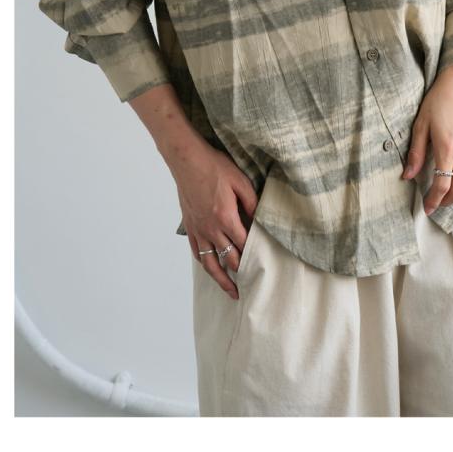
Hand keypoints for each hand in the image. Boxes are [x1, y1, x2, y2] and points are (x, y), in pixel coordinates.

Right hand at [165, 142, 258, 299]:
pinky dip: (204, 263)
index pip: (244, 244)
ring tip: (232, 292)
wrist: (187, 159)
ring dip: (222, 279)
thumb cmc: (214, 167)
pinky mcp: (189, 226)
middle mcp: (211, 229)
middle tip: (254, 284)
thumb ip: (252, 203)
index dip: (255, 256)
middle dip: (242, 272)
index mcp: (226, 218)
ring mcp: (198, 229)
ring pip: (210, 262)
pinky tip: (210, 268)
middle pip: (229, 258)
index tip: (265, 265)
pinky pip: (197, 252)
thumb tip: (261, 219)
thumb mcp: (240, 181)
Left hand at [401, 63, 452, 214]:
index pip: (442, 186)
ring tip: (449, 194)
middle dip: (447, 202)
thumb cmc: (438, 101)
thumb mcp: (421, 125)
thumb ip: (416, 153)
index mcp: (446, 149)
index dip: (433, 201)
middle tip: (436, 202)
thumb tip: (407, 176)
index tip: (427, 208)